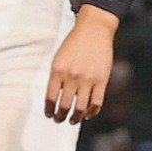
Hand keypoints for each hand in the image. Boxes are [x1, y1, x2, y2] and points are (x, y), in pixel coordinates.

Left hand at [44, 7, 118, 122]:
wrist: (94, 30)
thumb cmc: (74, 43)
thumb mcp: (58, 58)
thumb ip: (56, 77)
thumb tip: (55, 98)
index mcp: (58, 71)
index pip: (50, 98)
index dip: (49, 110)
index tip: (49, 115)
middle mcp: (72, 77)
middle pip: (65, 106)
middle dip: (60, 116)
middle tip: (59, 120)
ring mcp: (88, 80)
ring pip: (80, 108)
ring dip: (75, 118)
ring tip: (72, 120)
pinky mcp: (102, 81)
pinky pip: (96, 103)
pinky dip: (91, 112)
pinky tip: (87, 115)